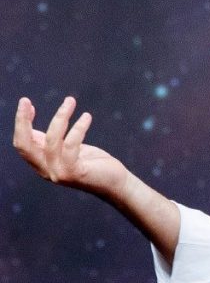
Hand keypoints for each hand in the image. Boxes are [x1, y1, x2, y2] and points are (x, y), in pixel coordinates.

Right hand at [12, 96, 129, 199]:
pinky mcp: (74, 173)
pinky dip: (78, 128)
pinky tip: (86, 116)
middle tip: (25, 100)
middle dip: (22, 121)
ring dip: (60, 116)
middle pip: (25, 145)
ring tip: (71, 101)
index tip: (26, 103)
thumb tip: (30, 127)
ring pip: (51, 140)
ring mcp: (59, 173)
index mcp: (42, 164)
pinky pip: (71, 145)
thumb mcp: (67, 150)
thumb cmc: (92, 162)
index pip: (22, 144)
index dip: (21, 123)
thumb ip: (50, 142)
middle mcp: (46, 170)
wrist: (115, 182)